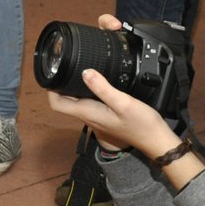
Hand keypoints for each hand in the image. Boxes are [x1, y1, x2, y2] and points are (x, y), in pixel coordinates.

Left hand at [46, 67, 177, 158]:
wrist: (154, 139)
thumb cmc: (141, 124)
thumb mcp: (123, 103)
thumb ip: (103, 88)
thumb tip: (85, 72)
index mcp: (88, 112)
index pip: (57, 104)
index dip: (50, 89)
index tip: (54, 73)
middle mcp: (88, 116)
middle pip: (64, 102)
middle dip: (59, 85)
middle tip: (64, 66)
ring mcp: (96, 117)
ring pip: (75, 102)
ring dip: (72, 87)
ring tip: (77, 70)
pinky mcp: (104, 116)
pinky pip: (88, 102)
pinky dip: (86, 91)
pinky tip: (95, 82)